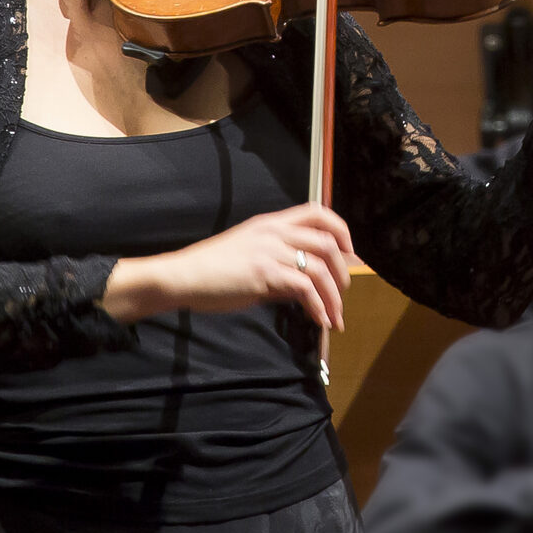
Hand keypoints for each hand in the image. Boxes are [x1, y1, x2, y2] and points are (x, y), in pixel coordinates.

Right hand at [101, 202, 356, 329]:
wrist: (183, 276)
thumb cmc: (212, 270)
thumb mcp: (250, 259)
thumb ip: (279, 267)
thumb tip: (305, 286)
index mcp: (271, 223)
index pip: (318, 212)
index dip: (341, 230)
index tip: (349, 254)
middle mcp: (274, 232)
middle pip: (328, 242)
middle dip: (343, 272)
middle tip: (343, 295)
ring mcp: (270, 251)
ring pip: (321, 267)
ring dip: (334, 296)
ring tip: (335, 318)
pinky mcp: (264, 272)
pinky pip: (304, 287)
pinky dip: (317, 307)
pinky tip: (318, 320)